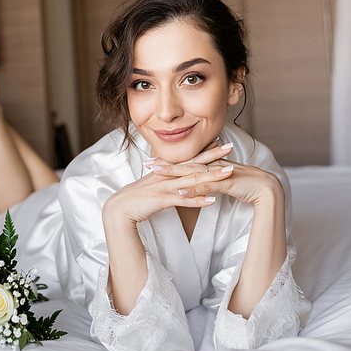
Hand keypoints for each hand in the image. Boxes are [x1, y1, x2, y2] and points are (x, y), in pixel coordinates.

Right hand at [102, 142, 234, 226]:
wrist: (118, 209)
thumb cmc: (135, 199)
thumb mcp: (152, 186)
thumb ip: (165, 181)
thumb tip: (178, 182)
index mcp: (166, 172)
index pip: (189, 158)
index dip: (205, 150)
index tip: (220, 142)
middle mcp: (167, 176)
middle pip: (194, 164)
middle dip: (214, 156)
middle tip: (231, 147)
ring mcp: (165, 187)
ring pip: (192, 180)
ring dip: (212, 176)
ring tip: (229, 172)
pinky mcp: (161, 199)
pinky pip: (183, 200)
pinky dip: (198, 200)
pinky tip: (212, 201)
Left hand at [146, 143, 284, 208]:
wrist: (269, 189)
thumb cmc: (249, 187)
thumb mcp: (227, 183)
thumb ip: (213, 181)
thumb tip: (201, 185)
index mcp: (213, 165)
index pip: (188, 162)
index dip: (170, 162)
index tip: (152, 162)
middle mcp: (214, 166)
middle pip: (185, 164)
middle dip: (165, 164)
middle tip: (146, 163)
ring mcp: (220, 173)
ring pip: (192, 172)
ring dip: (173, 172)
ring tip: (155, 173)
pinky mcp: (227, 182)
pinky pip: (207, 186)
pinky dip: (193, 189)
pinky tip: (179, 192)